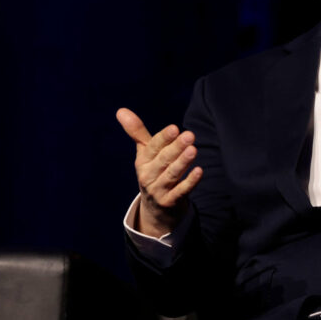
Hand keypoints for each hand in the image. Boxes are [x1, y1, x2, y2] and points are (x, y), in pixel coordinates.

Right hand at [117, 108, 202, 237]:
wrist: (155, 209)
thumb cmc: (152, 172)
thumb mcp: (144, 153)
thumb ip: (137, 132)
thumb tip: (121, 110)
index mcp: (142, 161)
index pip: (153, 147)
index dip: (164, 138)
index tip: (174, 128)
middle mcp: (148, 175)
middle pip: (163, 160)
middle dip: (176, 147)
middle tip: (189, 135)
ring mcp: (158, 190)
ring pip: (172, 175)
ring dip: (183, 162)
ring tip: (194, 150)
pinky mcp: (170, 202)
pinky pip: (180, 192)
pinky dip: (190, 182)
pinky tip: (200, 171)